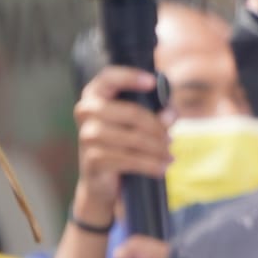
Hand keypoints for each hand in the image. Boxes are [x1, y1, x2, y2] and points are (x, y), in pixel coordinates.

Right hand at [71, 66, 172, 228]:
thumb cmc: (125, 141)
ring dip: (158, 149)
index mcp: (96, 94)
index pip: (109, 77)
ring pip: (134, 139)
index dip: (130, 77)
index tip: (152, 82)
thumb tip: (168, 114)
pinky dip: (150, 165)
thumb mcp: (144, 122)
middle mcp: (86, 111)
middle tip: (171, 140)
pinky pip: (129, 159)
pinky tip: (162, 167)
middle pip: (133, 113)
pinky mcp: (92, 159)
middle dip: (158, 128)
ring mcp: (86, 135)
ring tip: (169, 155)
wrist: (103, 180)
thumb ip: (160, 112)